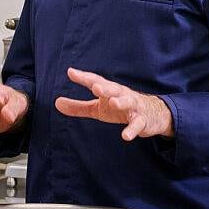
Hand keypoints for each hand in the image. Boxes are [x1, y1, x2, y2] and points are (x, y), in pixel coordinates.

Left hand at [54, 67, 173, 140]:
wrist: (152, 114)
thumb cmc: (120, 108)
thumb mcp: (97, 108)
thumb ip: (78, 106)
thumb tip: (56, 103)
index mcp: (109, 90)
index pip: (95, 81)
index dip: (83, 77)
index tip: (71, 72)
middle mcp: (121, 95)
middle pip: (113, 89)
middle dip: (105, 87)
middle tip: (96, 87)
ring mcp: (133, 107)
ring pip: (128, 102)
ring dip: (121, 102)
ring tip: (113, 103)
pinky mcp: (142, 120)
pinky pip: (137, 124)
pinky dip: (132, 129)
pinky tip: (125, 136)